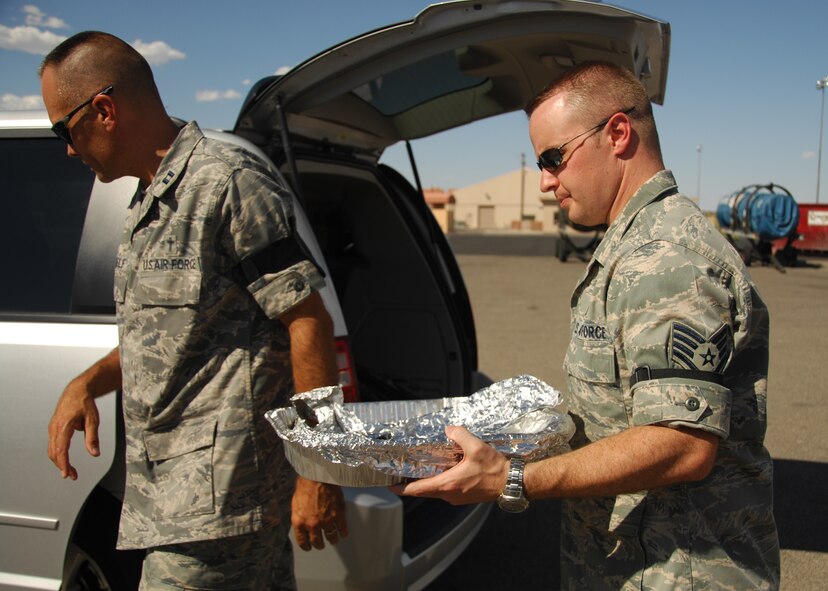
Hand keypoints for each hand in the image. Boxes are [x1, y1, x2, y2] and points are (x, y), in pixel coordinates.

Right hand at [47, 379, 100, 479]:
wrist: (77, 390)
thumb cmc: (85, 403)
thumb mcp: (93, 420)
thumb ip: (93, 437)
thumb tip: (95, 453)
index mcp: (64, 425)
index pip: (62, 449)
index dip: (63, 463)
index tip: (67, 474)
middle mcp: (54, 427)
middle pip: (55, 452)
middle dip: (62, 466)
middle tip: (74, 476)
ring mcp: (52, 428)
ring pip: (52, 450)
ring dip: (60, 462)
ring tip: (72, 471)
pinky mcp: (53, 429)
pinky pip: (53, 445)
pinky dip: (58, 454)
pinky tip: (66, 460)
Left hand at [291, 476, 347, 550]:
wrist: (317, 475)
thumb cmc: (305, 486)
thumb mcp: (295, 505)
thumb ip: (299, 517)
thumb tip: (302, 524)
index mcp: (299, 522)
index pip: (303, 541)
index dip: (307, 546)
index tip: (309, 547)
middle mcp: (313, 525)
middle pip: (317, 542)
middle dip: (319, 545)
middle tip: (322, 544)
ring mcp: (327, 521)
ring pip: (331, 537)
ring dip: (333, 540)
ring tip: (334, 540)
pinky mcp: (338, 515)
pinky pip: (342, 528)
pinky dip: (343, 532)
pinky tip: (343, 533)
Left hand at [391, 426, 508, 504]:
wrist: (511, 483)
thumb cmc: (495, 469)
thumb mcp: (476, 447)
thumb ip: (460, 435)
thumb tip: (449, 429)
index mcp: (447, 484)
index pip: (417, 489)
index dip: (401, 488)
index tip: (390, 485)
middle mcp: (449, 495)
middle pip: (423, 492)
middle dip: (411, 484)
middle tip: (401, 475)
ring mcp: (457, 498)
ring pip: (435, 492)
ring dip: (426, 484)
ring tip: (420, 471)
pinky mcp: (464, 497)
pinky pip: (446, 492)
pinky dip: (439, 484)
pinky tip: (443, 472)